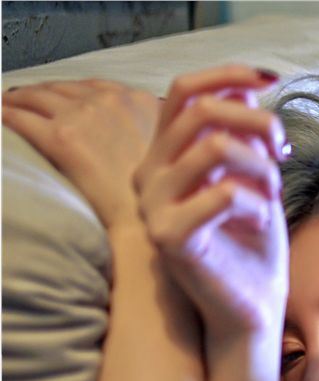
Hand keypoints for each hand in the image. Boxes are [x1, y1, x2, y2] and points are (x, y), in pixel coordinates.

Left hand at [1, 79, 160, 230]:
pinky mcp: (61, 136)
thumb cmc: (153, 192)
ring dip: (17, 100)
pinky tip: (0, 117)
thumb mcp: (163, 147)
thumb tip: (124, 120)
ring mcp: (85, 116)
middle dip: (41, 94)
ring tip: (6, 105)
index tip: (58, 99)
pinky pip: (20, 118)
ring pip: (35, 96)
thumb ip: (145, 124)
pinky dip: (5, 115)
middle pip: (62, 87)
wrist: (143, 220)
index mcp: (139, 101)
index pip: (94, 85)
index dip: (71, 92)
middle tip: (22, 100)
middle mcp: (112, 101)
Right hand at [133, 65, 289, 343]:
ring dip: (260, 167)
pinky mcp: (169, 236)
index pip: (184, 92)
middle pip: (202, 113)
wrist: (252, 307)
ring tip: (271, 193)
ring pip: (213, 147)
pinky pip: (223, 194)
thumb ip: (245, 135)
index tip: (272, 79)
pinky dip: (256, 203)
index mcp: (167, 155)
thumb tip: (247, 88)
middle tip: (284, 152)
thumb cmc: (254, 245)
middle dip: (258, 124)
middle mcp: (151, 174)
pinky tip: (261, 221)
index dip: (227, 75)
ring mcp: (154, 205)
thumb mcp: (255, 178)